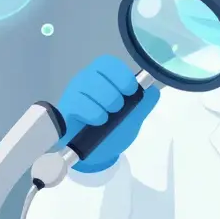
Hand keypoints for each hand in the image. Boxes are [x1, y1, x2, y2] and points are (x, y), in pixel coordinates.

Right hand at [56, 55, 159, 172]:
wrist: (97, 155)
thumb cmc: (113, 132)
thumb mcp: (133, 118)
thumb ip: (144, 103)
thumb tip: (153, 89)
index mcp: (103, 78)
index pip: (108, 63)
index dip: (121, 75)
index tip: (130, 91)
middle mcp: (86, 80)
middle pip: (97, 72)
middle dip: (114, 92)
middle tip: (117, 109)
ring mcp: (73, 93)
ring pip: (88, 86)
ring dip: (104, 104)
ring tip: (106, 118)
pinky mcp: (66, 108)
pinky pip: (79, 103)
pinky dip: (93, 114)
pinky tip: (97, 122)